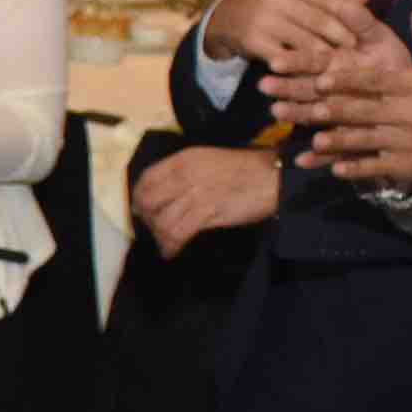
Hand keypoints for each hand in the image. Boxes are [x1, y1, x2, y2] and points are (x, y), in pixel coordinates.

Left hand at [129, 142, 279, 256]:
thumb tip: (165, 192)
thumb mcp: (208, 161)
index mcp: (183, 160)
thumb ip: (185, 174)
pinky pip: (178, 233)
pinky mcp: (207, 213)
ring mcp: (195, 194)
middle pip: (148, 201)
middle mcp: (184, 175)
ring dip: (159, 236)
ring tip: (165, 242)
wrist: (272, 176)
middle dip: (147, 218)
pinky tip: (172, 251)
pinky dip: (171, 245)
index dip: (139, 196)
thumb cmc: (244, 169)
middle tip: (153, 228)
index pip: (146, 178)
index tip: (140, 208)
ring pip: (161, 220)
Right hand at [201, 0, 384, 73]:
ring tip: (343, 68)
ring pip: (304, 42)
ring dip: (324, 58)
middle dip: (341, 38)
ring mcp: (263, 19)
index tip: (366, 31)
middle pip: (319, 21)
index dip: (349, 15)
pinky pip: (285, 58)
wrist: (227, 18)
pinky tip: (315, 77)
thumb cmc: (274, 5)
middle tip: (359, 54)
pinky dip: (301, 69)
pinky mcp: (254, 40)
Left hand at [277, 22, 411, 192]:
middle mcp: (408, 113)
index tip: (319, 79)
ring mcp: (406, 141)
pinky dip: (356, 168)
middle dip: (327, 109)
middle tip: (298, 108)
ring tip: (312, 140)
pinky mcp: (407, 165)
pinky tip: (334, 168)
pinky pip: (376, 167)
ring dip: (337, 141)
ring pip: (364, 140)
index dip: (346, 80)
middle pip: (361, 110)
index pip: (375, 81)